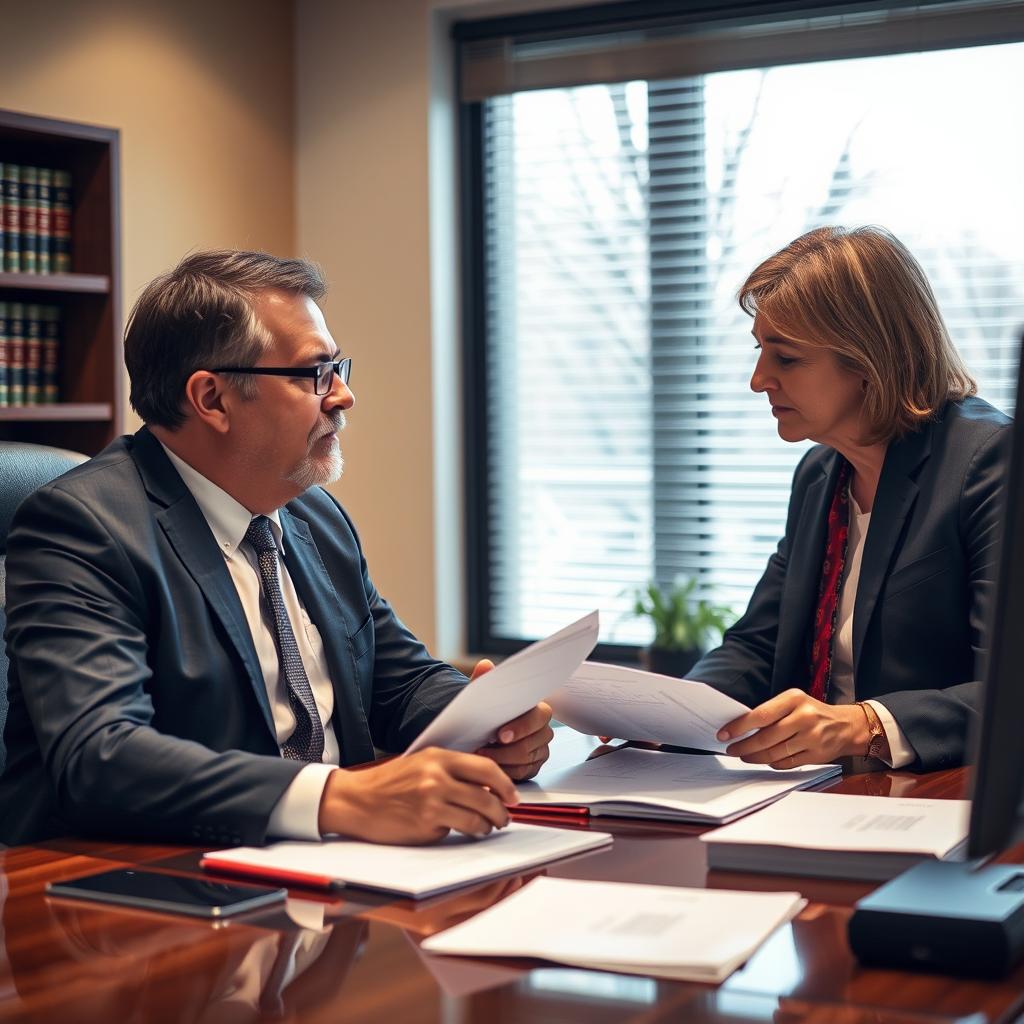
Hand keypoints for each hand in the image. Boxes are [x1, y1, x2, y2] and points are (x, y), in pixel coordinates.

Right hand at [317, 747, 518, 843]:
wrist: (356, 800)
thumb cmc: (389, 783)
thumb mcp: (422, 764)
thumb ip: (452, 771)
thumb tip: (487, 787)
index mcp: (439, 757)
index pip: (486, 768)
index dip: (506, 784)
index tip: (513, 796)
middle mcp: (437, 776)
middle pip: (487, 795)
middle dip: (502, 810)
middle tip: (504, 817)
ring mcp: (432, 800)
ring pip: (477, 816)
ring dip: (488, 825)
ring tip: (487, 827)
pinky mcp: (425, 823)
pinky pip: (458, 831)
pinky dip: (467, 832)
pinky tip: (464, 831)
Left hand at [470, 659, 553, 780]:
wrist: (480, 730)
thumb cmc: (484, 711)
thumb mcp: (480, 695)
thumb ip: (483, 681)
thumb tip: (485, 666)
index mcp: (535, 708)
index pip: (539, 716)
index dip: (521, 727)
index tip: (500, 735)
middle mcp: (542, 729)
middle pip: (532, 744)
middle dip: (506, 750)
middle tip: (483, 750)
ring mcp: (540, 749)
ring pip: (526, 760)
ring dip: (502, 761)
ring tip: (482, 756)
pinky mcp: (533, 765)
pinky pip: (523, 773)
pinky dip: (506, 771)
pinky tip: (491, 766)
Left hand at [718, 689, 869, 767]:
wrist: (845, 726)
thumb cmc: (811, 712)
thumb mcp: (793, 702)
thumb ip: (770, 712)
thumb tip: (740, 727)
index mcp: (794, 699)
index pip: (760, 715)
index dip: (739, 727)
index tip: (724, 734)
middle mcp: (804, 717)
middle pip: (766, 737)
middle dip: (744, 746)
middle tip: (731, 749)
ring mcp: (812, 737)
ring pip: (775, 753)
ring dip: (755, 757)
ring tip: (744, 755)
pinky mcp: (816, 755)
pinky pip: (786, 763)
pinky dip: (772, 763)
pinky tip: (764, 760)